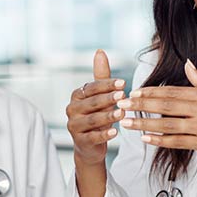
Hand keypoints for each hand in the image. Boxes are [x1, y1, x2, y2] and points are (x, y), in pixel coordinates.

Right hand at [65, 49, 124, 165]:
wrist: (91, 145)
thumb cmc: (98, 115)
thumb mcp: (100, 96)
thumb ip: (101, 76)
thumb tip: (100, 51)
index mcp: (77, 95)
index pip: (92, 87)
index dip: (107, 85)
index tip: (124, 83)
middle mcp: (72, 109)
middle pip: (92, 103)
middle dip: (108, 99)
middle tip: (123, 95)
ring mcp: (74, 126)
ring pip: (92, 120)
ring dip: (108, 116)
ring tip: (122, 113)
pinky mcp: (79, 141)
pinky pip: (92, 137)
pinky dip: (104, 135)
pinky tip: (115, 133)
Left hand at [117, 60, 196, 174]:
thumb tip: (187, 64)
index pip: (173, 92)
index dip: (151, 92)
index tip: (135, 92)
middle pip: (166, 107)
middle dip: (142, 106)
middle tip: (123, 105)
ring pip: (167, 126)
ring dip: (144, 125)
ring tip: (127, 122)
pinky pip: (177, 143)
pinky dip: (160, 141)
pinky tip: (146, 139)